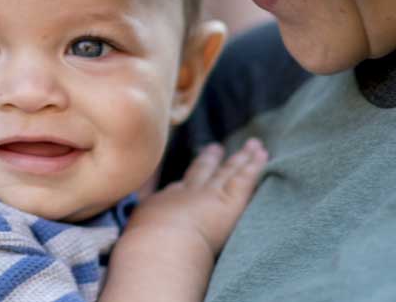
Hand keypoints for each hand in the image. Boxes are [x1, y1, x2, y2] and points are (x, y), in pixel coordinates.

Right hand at [122, 139, 267, 258]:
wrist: (161, 246)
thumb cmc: (146, 250)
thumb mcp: (135, 237)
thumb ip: (138, 231)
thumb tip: (133, 239)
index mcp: (161, 203)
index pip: (176, 189)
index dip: (184, 181)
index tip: (187, 175)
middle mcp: (186, 193)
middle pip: (201, 171)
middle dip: (209, 160)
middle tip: (216, 148)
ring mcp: (208, 194)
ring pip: (227, 171)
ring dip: (239, 158)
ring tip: (251, 146)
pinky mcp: (228, 200)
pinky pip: (244, 178)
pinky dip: (254, 165)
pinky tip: (262, 154)